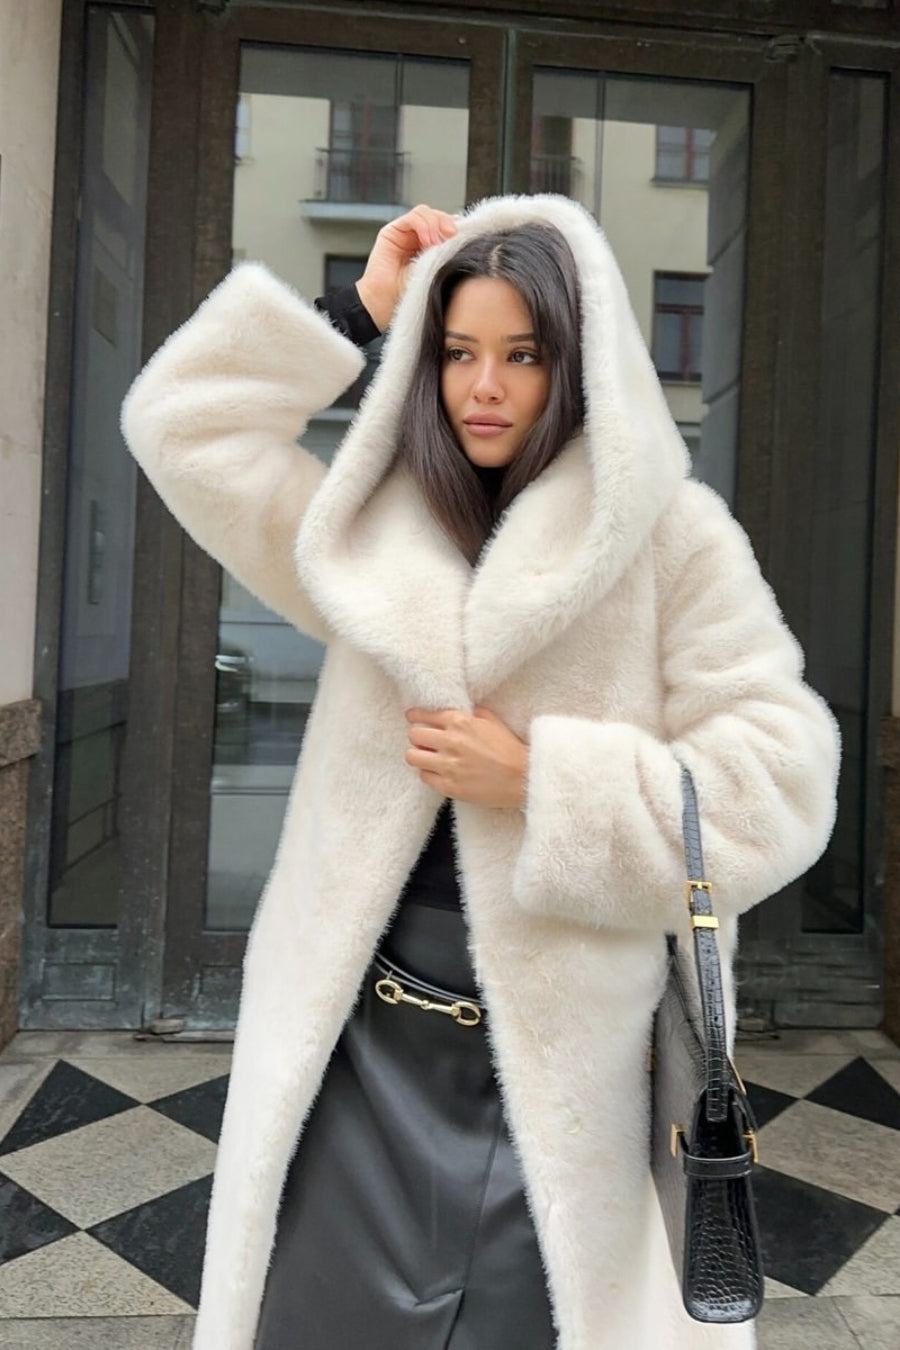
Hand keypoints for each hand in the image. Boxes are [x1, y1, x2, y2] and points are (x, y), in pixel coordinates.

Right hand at [356, 205, 457, 331]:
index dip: (457, 227)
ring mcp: (405, 234)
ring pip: (426, 214)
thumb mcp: (438, 270)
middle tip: (453, 236)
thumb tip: (464, 234)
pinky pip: (413, 217)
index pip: (448, 226)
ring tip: (436, 244)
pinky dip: (424, 225)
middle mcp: (418, 239)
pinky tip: (427, 241)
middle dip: (447, 223)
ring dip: (435, 224)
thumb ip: (448, 252)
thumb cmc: (413, 294)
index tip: (467, 236)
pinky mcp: (392, 232)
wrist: (388, 304)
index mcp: (432, 248)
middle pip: (438, 217)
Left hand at [405, 706, 527, 808]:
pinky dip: (428, 774)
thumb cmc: (510, 750)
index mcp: (460, 722)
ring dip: (419, 756)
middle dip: (418, 738)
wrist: (523, 777)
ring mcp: (448, 765)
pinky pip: (424, 777)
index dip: (415, 716)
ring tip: (427, 758)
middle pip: (414, 735)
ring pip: (412, 757)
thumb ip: (474, 714)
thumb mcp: (493, 722)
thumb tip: (464, 711)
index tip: (412, 717)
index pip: (424, 715)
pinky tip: (438, 773)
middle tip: (424, 742)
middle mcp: (450, 741)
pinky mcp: (449, 786)